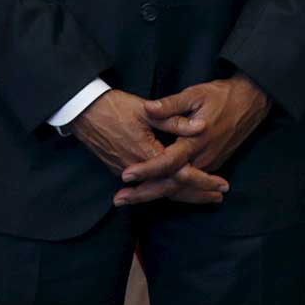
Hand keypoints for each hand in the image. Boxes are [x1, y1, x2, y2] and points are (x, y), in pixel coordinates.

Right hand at [72, 90, 228, 206]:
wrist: (83, 111)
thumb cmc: (115, 107)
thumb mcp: (147, 110)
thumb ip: (175, 120)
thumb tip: (202, 126)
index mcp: (147, 154)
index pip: (181, 175)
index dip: (203, 181)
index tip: (221, 184)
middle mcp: (137, 169)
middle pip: (172, 190)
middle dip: (197, 194)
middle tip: (219, 196)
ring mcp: (126, 171)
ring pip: (159, 191)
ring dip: (183, 195)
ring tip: (204, 197)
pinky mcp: (119, 169)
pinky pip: (147, 187)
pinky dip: (165, 191)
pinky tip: (175, 191)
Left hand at [122, 76, 272, 206]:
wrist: (250, 102)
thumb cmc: (221, 96)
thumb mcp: (195, 94)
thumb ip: (171, 105)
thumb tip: (148, 108)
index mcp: (196, 141)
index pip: (167, 162)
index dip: (146, 170)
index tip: (126, 175)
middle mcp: (202, 158)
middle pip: (171, 184)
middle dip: (144, 193)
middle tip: (119, 199)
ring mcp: (208, 164)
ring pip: (179, 187)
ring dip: (154, 195)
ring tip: (130, 200)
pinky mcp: (212, 165)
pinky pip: (188, 185)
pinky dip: (171, 192)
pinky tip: (154, 194)